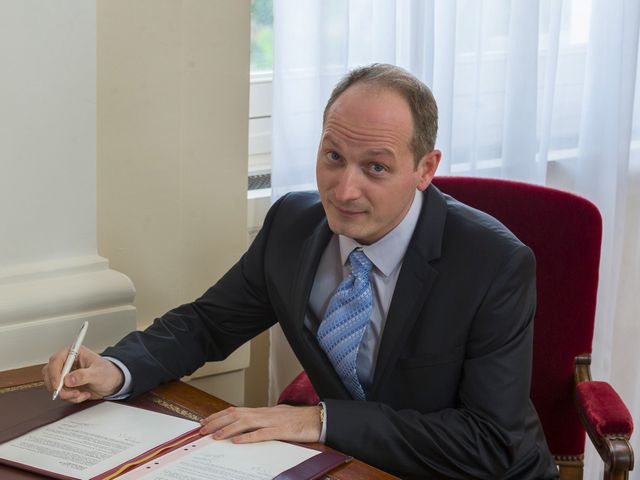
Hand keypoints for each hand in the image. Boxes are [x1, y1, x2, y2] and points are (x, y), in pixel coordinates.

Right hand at [42, 346, 123, 402]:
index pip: (56, 360)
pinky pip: (61, 393)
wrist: (112, 383)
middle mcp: (67, 362)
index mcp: (74, 353)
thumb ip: (83, 375)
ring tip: (81, 393)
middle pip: (49, 374)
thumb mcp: (98, 373)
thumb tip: (68, 379)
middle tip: (72, 393)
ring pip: (53, 385)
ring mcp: (65, 374)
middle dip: (59, 387)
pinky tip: (83, 394)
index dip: (54, 373)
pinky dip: (71, 397)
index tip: (58, 385)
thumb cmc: (108, 373)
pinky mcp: (66, 385)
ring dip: (66, 393)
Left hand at [200, 405, 321, 443]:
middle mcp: (264, 413)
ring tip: (215, 436)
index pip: (235, 411)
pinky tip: (238, 442)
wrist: (317, 418)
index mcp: (262, 411)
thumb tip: (248, 423)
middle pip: (236, 415)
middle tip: (202, 429)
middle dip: (217, 422)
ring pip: (246, 423)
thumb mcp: (276, 417)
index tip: (205, 421)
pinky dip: (249, 437)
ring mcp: (272, 421)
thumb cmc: (298, 420)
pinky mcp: (281, 431)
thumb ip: (262, 420)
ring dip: (228, 429)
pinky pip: (263, 434)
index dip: (219, 416)